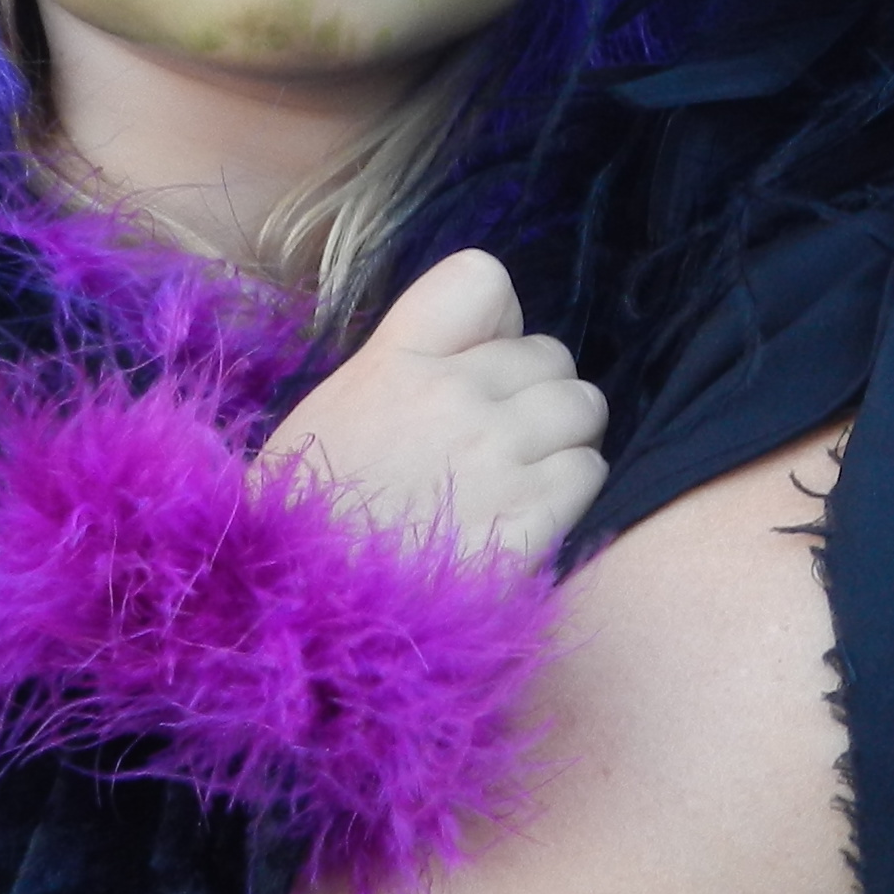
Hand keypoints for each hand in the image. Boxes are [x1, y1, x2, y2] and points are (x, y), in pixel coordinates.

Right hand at [272, 249, 605, 560]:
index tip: (479, 361)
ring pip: (583, 408)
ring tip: (525, 476)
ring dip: (563, 440)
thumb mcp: (328, 417)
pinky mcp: (529, 523)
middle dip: (535, 395)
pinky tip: (530, 515)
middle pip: (550, 355)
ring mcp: (495, 457)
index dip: (496, 321)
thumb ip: (399, 373)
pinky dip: (570, 490)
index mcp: (395, 362)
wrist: (305, 615)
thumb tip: (466, 358)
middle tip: (503, 442)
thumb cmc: (304, 524)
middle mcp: (453, 396)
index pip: (481, 278)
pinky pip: (589, 470)